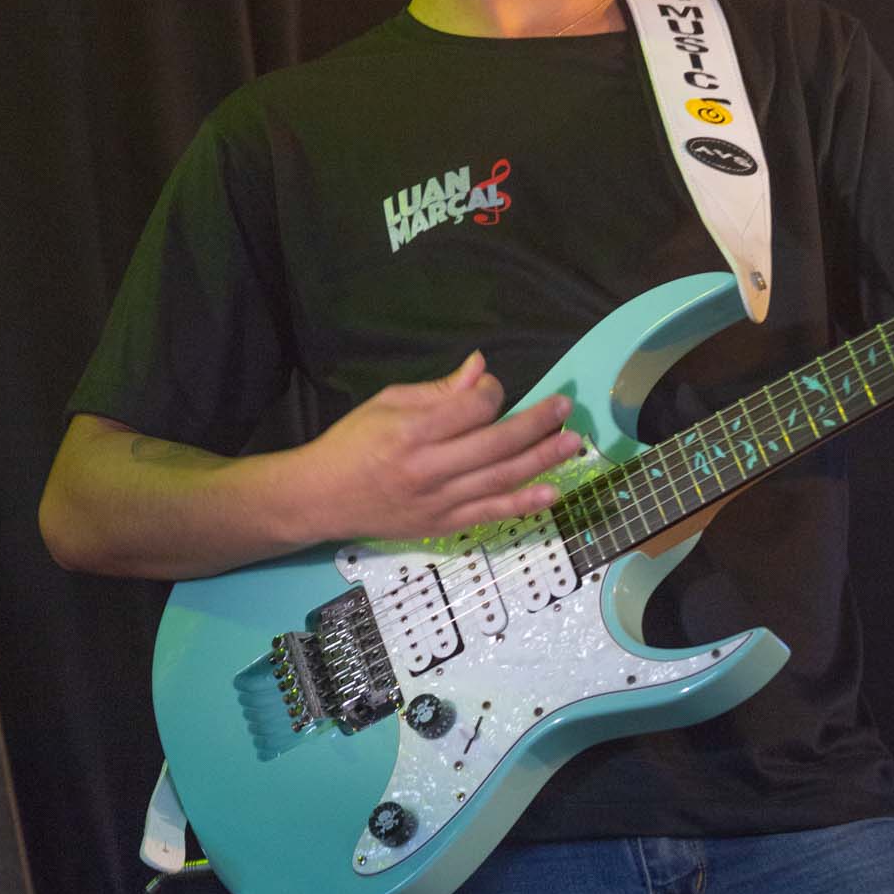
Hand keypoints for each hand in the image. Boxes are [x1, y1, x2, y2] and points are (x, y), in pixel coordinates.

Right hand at [289, 351, 581, 543]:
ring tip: (572, 443)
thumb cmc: (353, 443)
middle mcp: (428, 468)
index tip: (494, 387)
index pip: (471, 408)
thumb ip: (438, 390)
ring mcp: (438, 501)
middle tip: (565, 407)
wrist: (321, 498)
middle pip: (496, 444)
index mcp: (411, 431)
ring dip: (542, 461)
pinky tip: (552, 492)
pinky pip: (491, 513)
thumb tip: (480, 368)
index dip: (492, 392)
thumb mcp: (387, 403)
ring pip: (501, 479)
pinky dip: (523, 504)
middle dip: (536, 423)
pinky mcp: (442, 525)